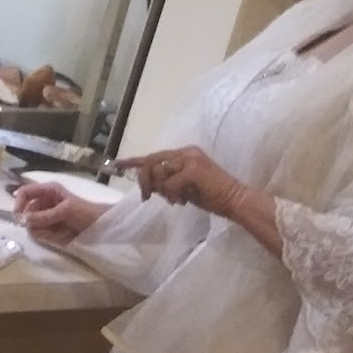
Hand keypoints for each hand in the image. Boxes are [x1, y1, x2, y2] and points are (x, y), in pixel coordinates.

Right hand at [13, 181, 104, 245]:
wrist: (99, 227)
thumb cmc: (85, 212)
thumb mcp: (66, 210)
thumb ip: (45, 215)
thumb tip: (24, 219)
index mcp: (48, 191)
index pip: (25, 192)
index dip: (19, 202)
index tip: (18, 216)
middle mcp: (44, 202)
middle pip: (26, 211)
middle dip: (32, 221)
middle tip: (44, 227)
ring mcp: (45, 217)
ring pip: (31, 224)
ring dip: (41, 230)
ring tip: (58, 231)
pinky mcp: (48, 230)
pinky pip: (38, 234)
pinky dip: (46, 236)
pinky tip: (58, 236)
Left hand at [116, 146, 241, 214]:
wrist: (235, 200)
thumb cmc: (211, 196)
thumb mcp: (184, 188)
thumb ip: (168, 182)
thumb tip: (151, 186)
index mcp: (184, 154)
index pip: (154, 156)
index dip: (135, 161)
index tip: (117, 165)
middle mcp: (185, 152)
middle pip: (151, 163)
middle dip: (145, 182)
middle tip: (148, 197)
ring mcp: (190, 158)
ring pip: (158, 172)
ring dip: (163, 190)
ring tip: (177, 199)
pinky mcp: (193, 169)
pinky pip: (169, 184)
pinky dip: (173, 195)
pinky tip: (183, 201)